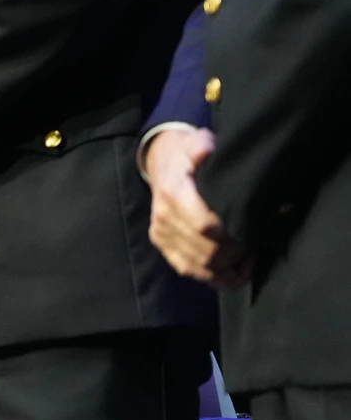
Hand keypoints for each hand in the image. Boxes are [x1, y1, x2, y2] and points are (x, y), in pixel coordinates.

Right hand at [146, 127, 251, 285]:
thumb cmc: (189, 156)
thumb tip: (205, 151)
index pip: (205, 225)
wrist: (163, 165)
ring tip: (249, 257)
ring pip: (200, 265)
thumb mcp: (197, 142)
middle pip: (206, 251)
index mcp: (173, 193)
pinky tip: (236, 269)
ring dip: (229, 267)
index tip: (253, 230)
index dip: (233, 234)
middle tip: (257, 244)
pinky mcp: (163, 245)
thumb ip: (202, 146)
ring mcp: (162, 234)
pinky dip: (216, 276)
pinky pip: (190, 270)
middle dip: (236, 253)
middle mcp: (164, 217)